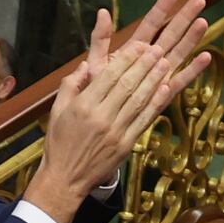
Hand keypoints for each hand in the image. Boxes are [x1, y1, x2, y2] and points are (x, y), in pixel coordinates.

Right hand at [35, 0, 212, 212]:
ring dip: (154, 78)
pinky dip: (156, 102)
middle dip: (145, 63)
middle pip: (128, 84)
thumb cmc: (60, 141)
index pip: (109, 76)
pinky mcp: (126, 144)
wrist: (65, 178)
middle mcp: (101, 116)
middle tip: (159, 46)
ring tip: (166, 60)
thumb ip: (72, 84)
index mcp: (84, 105)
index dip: (127, 58)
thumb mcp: (57, 109)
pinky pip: (144, 119)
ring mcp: (116, 131)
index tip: (140, 44)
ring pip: (139, 99)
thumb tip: (87, 65)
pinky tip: (166, 87)